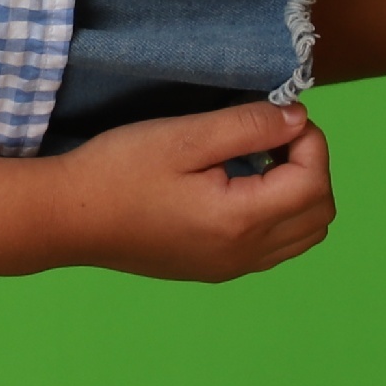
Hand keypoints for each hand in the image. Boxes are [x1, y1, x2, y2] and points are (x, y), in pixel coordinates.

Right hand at [34, 99, 332, 281]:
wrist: (67, 219)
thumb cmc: (118, 172)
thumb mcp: (182, 136)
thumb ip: (247, 126)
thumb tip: (298, 119)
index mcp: (241, 220)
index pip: (314, 182)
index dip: (310, 141)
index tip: (277, 115)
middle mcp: (244, 253)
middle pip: (319, 214)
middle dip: (310, 167)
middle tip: (269, 136)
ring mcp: (230, 267)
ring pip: (301, 235)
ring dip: (297, 193)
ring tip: (257, 161)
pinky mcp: (214, 269)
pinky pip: (273, 248)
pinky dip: (276, 215)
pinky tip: (238, 188)